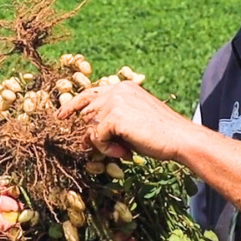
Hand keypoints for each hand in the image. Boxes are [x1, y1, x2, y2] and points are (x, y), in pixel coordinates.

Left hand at [57, 81, 199, 161]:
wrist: (179, 138)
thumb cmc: (160, 135)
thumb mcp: (131, 123)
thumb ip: (110, 122)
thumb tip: (86, 136)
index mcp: (123, 87)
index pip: (90, 93)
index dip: (73, 104)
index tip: (60, 116)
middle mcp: (117, 90)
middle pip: (86, 110)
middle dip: (87, 131)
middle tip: (93, 147)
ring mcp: (115, 101)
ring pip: (91, 126)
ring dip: (103, 144)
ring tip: (123, 151)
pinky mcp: (114, 116)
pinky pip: (97, 136)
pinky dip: (107, 149)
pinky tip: (125, 152)